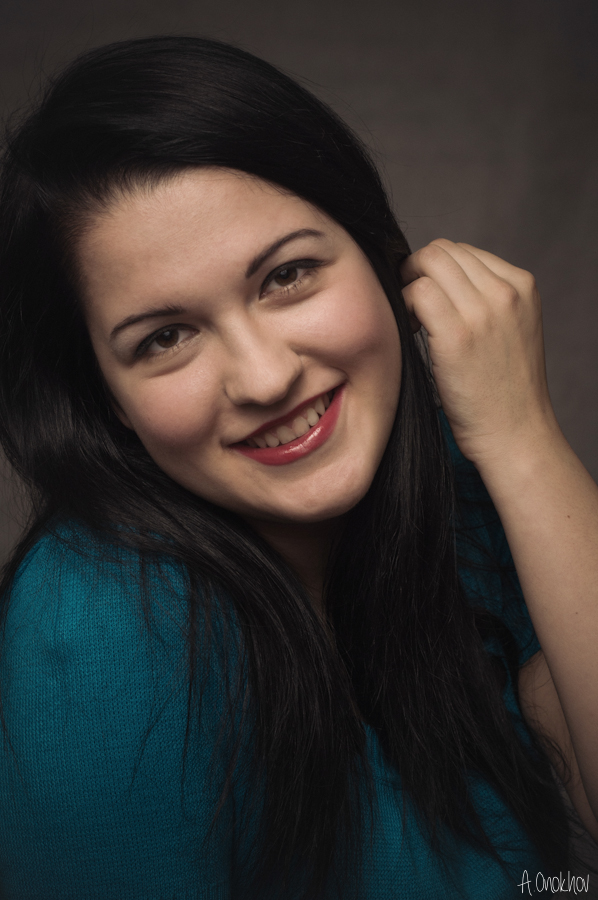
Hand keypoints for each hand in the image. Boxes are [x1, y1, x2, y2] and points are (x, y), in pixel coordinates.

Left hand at [400, 239, 561, 467]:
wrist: (516, 434)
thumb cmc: (504, 390)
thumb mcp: (511, 330)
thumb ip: (486, 299)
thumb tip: (436, 278)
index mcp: (522, 286)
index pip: (464, 251)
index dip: (436, 270)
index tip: (427, 297)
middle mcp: (506, 291)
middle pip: (442, 251)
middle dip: (417, 271)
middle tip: (409, 304)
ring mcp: (483, 310)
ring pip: (428, 265)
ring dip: (408, 286)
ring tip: (411, 319)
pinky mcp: (458, 334)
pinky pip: (416, 293)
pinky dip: (403, 305)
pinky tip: (409, 330)